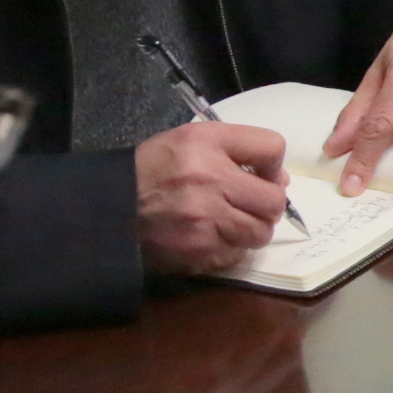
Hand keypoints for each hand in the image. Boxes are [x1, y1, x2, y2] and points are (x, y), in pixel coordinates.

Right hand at [137, 121, 292, 273]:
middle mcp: (210, 184)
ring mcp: (205, 223)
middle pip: (274, 202)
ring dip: (252, 228)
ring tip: (232, 220)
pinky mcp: (199, 253)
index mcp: (207, 148)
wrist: (112, 206)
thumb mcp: (193, 138)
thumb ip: (240, 146)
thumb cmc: (156, 168)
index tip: (262, 174)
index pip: (272, 148)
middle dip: (268, 204)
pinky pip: (237, 254)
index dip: (274, 165)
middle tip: (251, 203)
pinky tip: (213, 235)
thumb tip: (280, 179)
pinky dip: (231, 247)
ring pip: (260, 233)